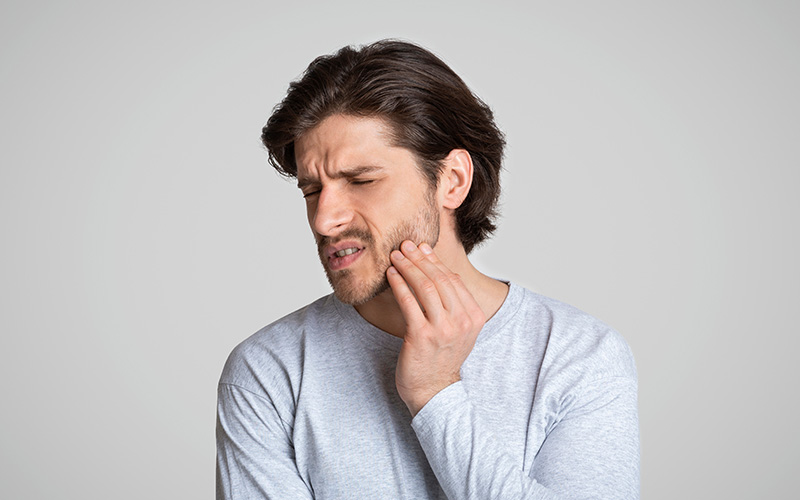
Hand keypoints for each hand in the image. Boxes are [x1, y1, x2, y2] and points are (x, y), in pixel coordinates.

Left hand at [387, 240, 485, 415]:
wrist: (434, 392)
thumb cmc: (441, 359)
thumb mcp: (457, 330)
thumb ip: (453, 303)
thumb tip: (435, 268)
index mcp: (475, 317)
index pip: (453, 279)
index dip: (435, 261)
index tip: (421, 248)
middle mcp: (462, 321)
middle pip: (439, 279)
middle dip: (419, 258)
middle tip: (404, 245)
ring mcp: (443, 329)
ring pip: (424, 286)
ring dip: (407, 267)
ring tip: (395, 256)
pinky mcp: (422, 336)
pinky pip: (408, 302)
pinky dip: (398, 284)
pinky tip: (390, 275)